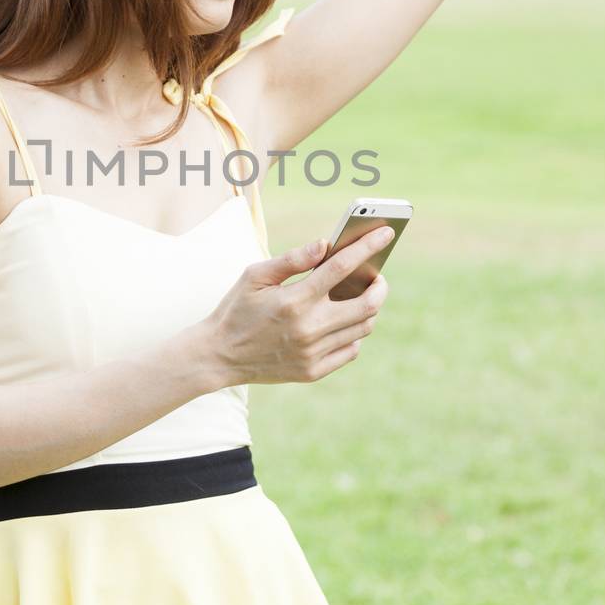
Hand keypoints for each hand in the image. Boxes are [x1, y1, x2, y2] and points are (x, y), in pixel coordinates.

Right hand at [205, 224, 393, 386]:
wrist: (218, 356)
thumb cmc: (236, 309)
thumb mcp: (254, 276)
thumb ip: (291, 259)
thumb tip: (325, 244)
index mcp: (294, 299)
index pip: (341, 267)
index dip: (367, 247)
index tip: (386, 233)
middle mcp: (308, 328)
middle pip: (367, 305)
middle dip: (380, 286)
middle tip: (377, 277)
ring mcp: (313, 353)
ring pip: (363, 329)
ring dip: (368, 309)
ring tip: (360, 297)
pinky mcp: (313, 371)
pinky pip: (350, 351)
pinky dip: (354, 334)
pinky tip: (344, 323)